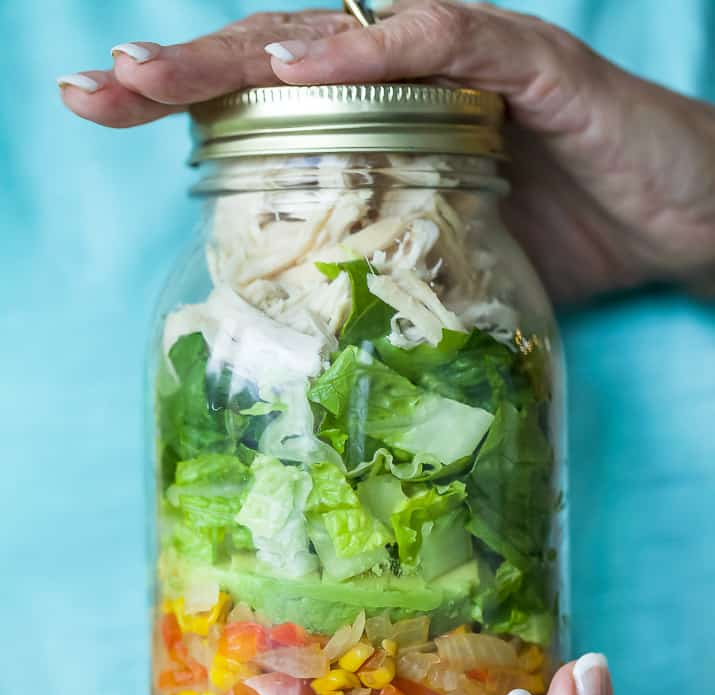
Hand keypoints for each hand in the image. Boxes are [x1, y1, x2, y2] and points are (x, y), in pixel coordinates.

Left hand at [57, 2, 714, 302]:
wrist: (678, 222)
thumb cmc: (569, 240)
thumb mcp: (450, 264)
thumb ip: (382, 268)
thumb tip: (307, 321)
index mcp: (389, 121)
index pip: (272, 100)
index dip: (186, 102)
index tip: (105, 113)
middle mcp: (416, 77)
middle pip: (281, 57)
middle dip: (183, 71)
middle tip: (98, 89)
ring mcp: (469, 59)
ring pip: (343, 34)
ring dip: (248, 50)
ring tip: (157, 72)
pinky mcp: (530, 62)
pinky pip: (446, 36)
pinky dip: (376, 43)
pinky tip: (303, 57)